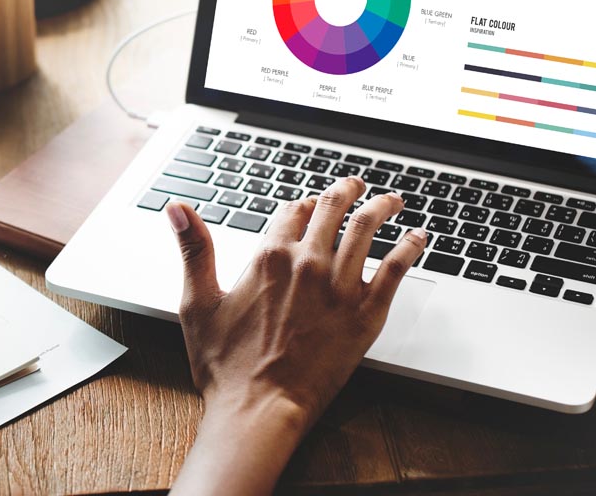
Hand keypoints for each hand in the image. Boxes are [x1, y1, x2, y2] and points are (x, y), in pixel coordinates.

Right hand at [168, 176, 426, 494]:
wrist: (259, 409)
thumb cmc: (226, 366)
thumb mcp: (198, 302)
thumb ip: (194, 249)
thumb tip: (177, 208)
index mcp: (269, 257)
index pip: (293, 210)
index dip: (302, 204)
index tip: (309, 204)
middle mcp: (307, 264)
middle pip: (333, 209)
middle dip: (346, 191)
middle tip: (355, 185)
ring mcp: (340, 288)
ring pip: (367, 229)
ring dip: (382, 207)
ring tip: (391, 200)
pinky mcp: (365, 314)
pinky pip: (396, 269)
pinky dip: (410, 247)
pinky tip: (418, 238)